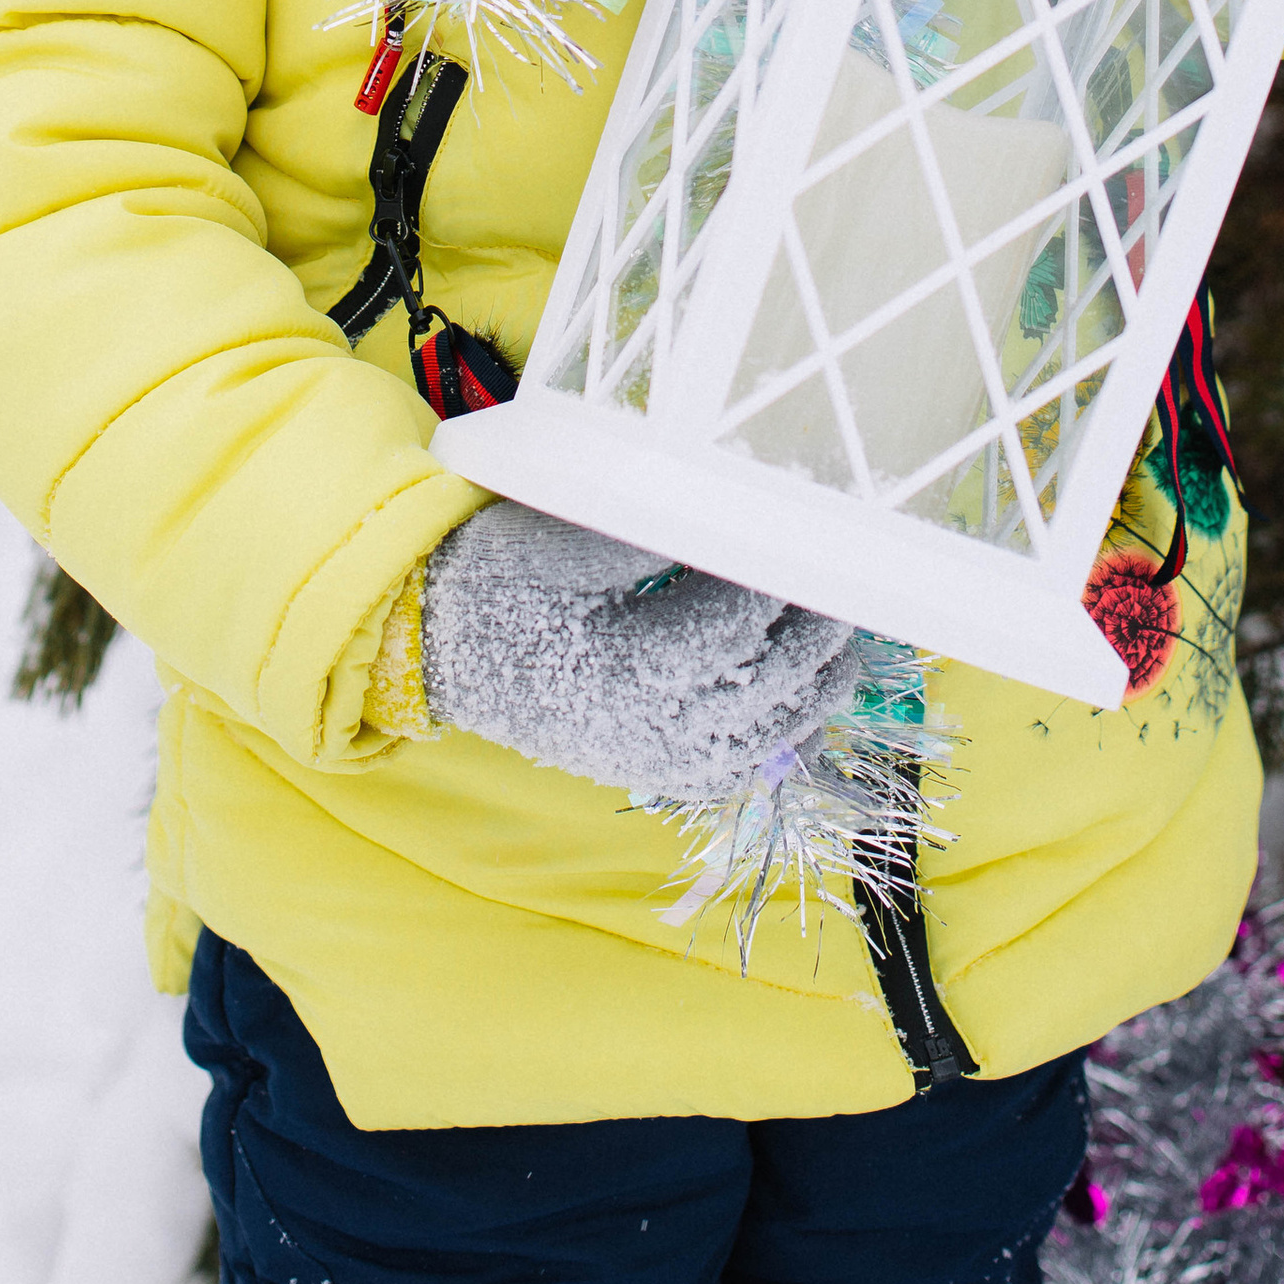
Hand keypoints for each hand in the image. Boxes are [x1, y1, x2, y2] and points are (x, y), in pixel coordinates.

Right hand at [422, 501, 866, 795]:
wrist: (434, 641)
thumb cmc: (494, 579)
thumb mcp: (559, 539)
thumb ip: (646, 536)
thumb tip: (728, 514)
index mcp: (629, 668)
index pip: (736, 625)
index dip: (778, 579)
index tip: (807, 535)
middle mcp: (652, 728)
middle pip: (765, 684)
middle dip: (814, 632)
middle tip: (849, 580)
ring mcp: (654, 757)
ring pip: (765, 736)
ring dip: (813, 689)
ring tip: (843, 639)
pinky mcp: (649, 764)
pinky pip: (735, 769)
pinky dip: (779, 739)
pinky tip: (804, 703)